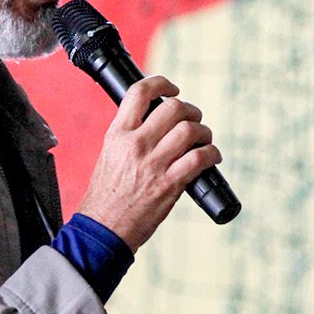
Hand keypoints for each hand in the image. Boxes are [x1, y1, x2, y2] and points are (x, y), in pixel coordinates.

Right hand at [77, 76, 221, 251]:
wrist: (102, 230)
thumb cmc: (105, 198)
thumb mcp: (109, 156)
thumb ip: (129, 138)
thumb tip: (155, 125)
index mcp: (117, 135)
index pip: (139, 93)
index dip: (161, 83)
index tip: (173, 89)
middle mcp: (135, 145)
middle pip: (173, 108)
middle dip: (190, 111)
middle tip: (193, 120)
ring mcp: (153, 164)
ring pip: (190, 130)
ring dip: (204, 132)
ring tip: (204, 140)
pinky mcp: (169, 184)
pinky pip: (199, 158)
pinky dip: (211, 154)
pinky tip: (211, 157)